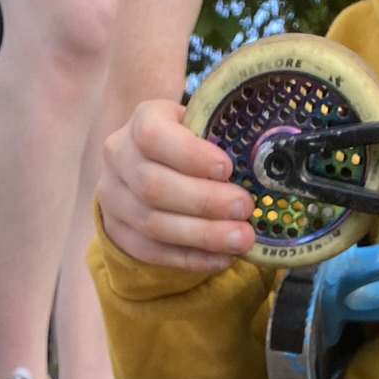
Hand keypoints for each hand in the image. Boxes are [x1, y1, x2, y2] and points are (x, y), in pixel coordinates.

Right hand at [98, 100, 255, 271]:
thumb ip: (221, 136)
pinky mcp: (116, 230)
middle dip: (204, 202)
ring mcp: (113, 197)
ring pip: (152, 223)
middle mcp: (119, 157)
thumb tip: (265, 163)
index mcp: (142, 120)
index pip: (153, 136)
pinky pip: (150, 251)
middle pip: (153, 186)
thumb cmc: (188, 141)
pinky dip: (189, 258)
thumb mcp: (201, 125)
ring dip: (201, 235)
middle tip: (244, 209)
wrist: (148, 163)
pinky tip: (220, 259)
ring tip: (240, 239)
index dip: (189, 155)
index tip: (227, 168)